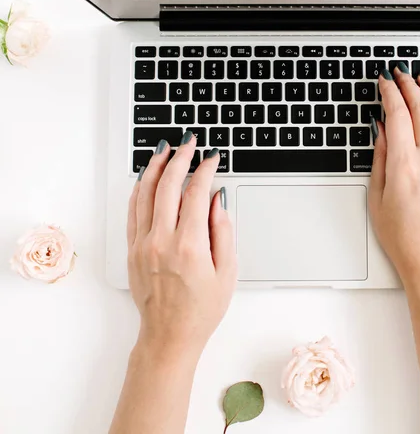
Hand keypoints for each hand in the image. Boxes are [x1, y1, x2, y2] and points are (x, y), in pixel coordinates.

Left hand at [127, 133, 236, 360]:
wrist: (170, 336)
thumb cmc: (202, 309)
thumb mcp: (228, 271)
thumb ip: (223, 231)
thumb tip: (217, 199)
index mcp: (189, 246)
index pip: (196, 193)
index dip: (205, 169)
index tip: (212, 158)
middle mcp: (161, 241)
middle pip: (167, 185)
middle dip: (179, 158)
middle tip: (189, 143)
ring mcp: (143, 244)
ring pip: (144, 193)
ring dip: (155, 167)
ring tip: (165, 149)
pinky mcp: (132, 249)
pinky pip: (133, 210)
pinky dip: (139, 188)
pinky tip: (147, 176)